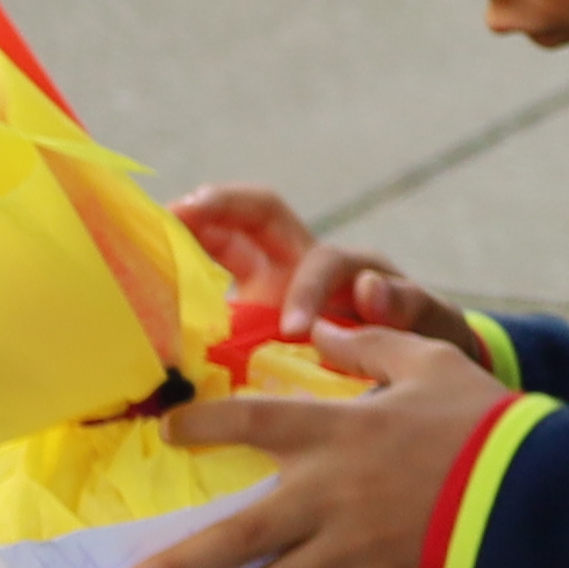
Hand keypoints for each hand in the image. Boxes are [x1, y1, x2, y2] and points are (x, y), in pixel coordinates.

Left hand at [122, 323, 511, 567]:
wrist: (535, 484)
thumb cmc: (483, 418)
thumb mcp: (431, 361)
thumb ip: (370, 344)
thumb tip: (322, 328)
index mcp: (335, 432)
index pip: (250, 422)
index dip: (202, 425)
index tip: (166, 433)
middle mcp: (326, 495)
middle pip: (235, 534)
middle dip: (176, 565)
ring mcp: (350, 549)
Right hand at [166, 185, 492, 369]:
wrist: (411, 362)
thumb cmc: (422, 338)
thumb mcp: (431, 325)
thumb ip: (410, 307)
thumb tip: (368, 289)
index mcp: (347, 268)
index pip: (323, 260)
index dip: (308, 289)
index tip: (295, 331)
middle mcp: (301, 262)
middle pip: (259, 212)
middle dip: (223, 204)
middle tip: (179, 213)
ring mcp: (266, 281)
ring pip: (222, 238)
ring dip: (185, 232)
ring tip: (139, 237)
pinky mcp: (242, 308)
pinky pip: (205, 278)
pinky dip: (174, 276)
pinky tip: (137, 289)